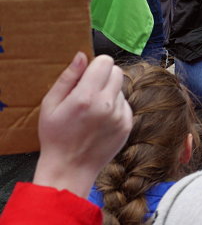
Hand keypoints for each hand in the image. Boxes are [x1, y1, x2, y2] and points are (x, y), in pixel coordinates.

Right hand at [33, 53, 131, 197]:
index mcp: (86, 97)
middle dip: (104, 76)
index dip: (95, 65)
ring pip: (120, 88)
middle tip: (89, 90)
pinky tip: (100, 120)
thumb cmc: (56, 136)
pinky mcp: (128, 125)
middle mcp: (107, 104)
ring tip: (92, 110)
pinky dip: (115, 107)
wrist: (70, 168)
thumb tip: (82, 55)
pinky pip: (125, 104)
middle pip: (117, 71)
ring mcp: (120, 115)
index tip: (87, 76)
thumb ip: (67, 77)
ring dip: (109, 92)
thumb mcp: (50, 104)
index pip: (105, 61)